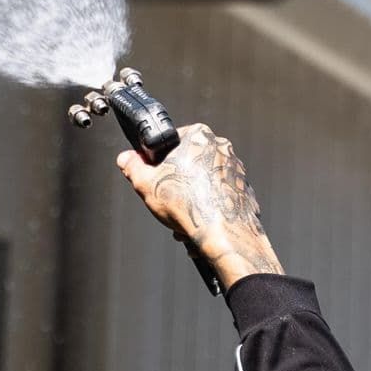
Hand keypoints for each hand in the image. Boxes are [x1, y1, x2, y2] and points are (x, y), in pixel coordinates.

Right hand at [116, 125, 282, 288]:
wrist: (224, 234)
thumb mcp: (146, 183)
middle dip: (175, 187)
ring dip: (190, 203)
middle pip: (187, 166)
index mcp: (198, 137)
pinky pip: (219, 199)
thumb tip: (126, 159)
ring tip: (182, 221)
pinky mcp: (244, 192)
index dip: (156, 162)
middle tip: (166, 202)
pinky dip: (208, 211)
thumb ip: (133, 166)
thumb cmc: (189, 205)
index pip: (170, 143)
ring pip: (203, 185)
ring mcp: (236, 170)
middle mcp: (221, 149)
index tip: (151, 177)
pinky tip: (198, 226)